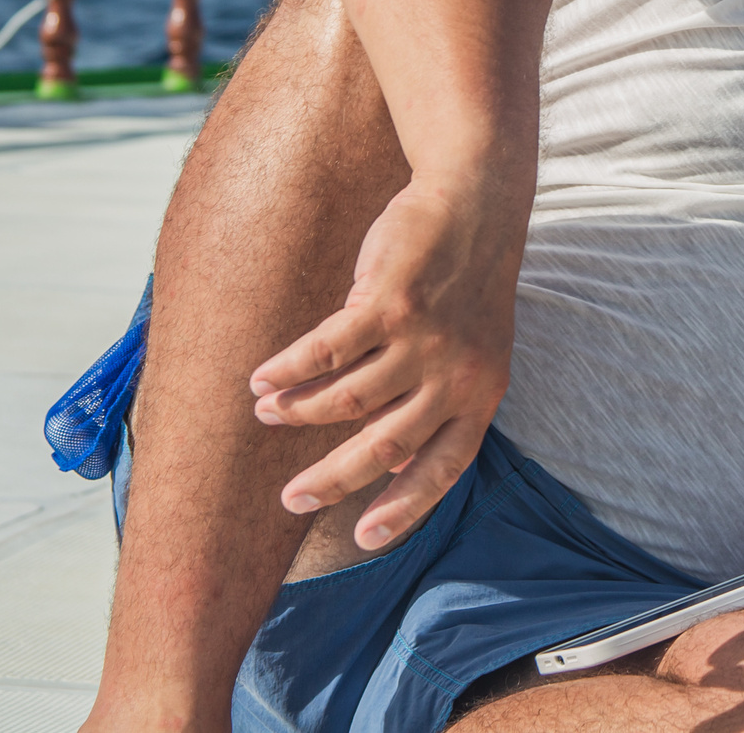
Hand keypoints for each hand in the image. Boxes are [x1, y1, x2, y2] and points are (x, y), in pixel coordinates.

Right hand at [248, 179, 521, 549]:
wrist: (479, 204)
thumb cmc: (468, 285)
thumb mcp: (477, 351)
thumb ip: (442, 402)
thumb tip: (392, 466)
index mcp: (482, 395)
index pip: (443, 469)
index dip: (404, 508)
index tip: (366, 538)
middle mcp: (455, 376)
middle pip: (383, 448)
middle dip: (332, 481)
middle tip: (292, 500)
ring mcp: (422, 341)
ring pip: (345, 400)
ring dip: (297, 413)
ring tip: (267, 414)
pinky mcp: (388, 304)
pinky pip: (325, 353)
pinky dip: (287, 370)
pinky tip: (261, 378)